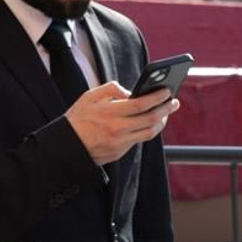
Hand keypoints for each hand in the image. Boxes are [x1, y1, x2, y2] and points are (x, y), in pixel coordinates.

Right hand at [65, 82, 179, 165]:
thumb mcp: (89, 97)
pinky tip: (153, 121)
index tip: (167, 91)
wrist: (67, 146)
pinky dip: (149, 129)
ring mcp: (121, 142)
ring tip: (166, 112)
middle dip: (166, 109)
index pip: (140, 104)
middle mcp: (117, 129)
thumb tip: (129, 91)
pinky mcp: (121, 151)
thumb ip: (110, 89)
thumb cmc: (78, 118)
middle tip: (174, 101)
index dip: (156, 97)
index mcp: (109, 113)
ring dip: (161, 121)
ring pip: (149, 132)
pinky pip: (140, 139)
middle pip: (150, 119)